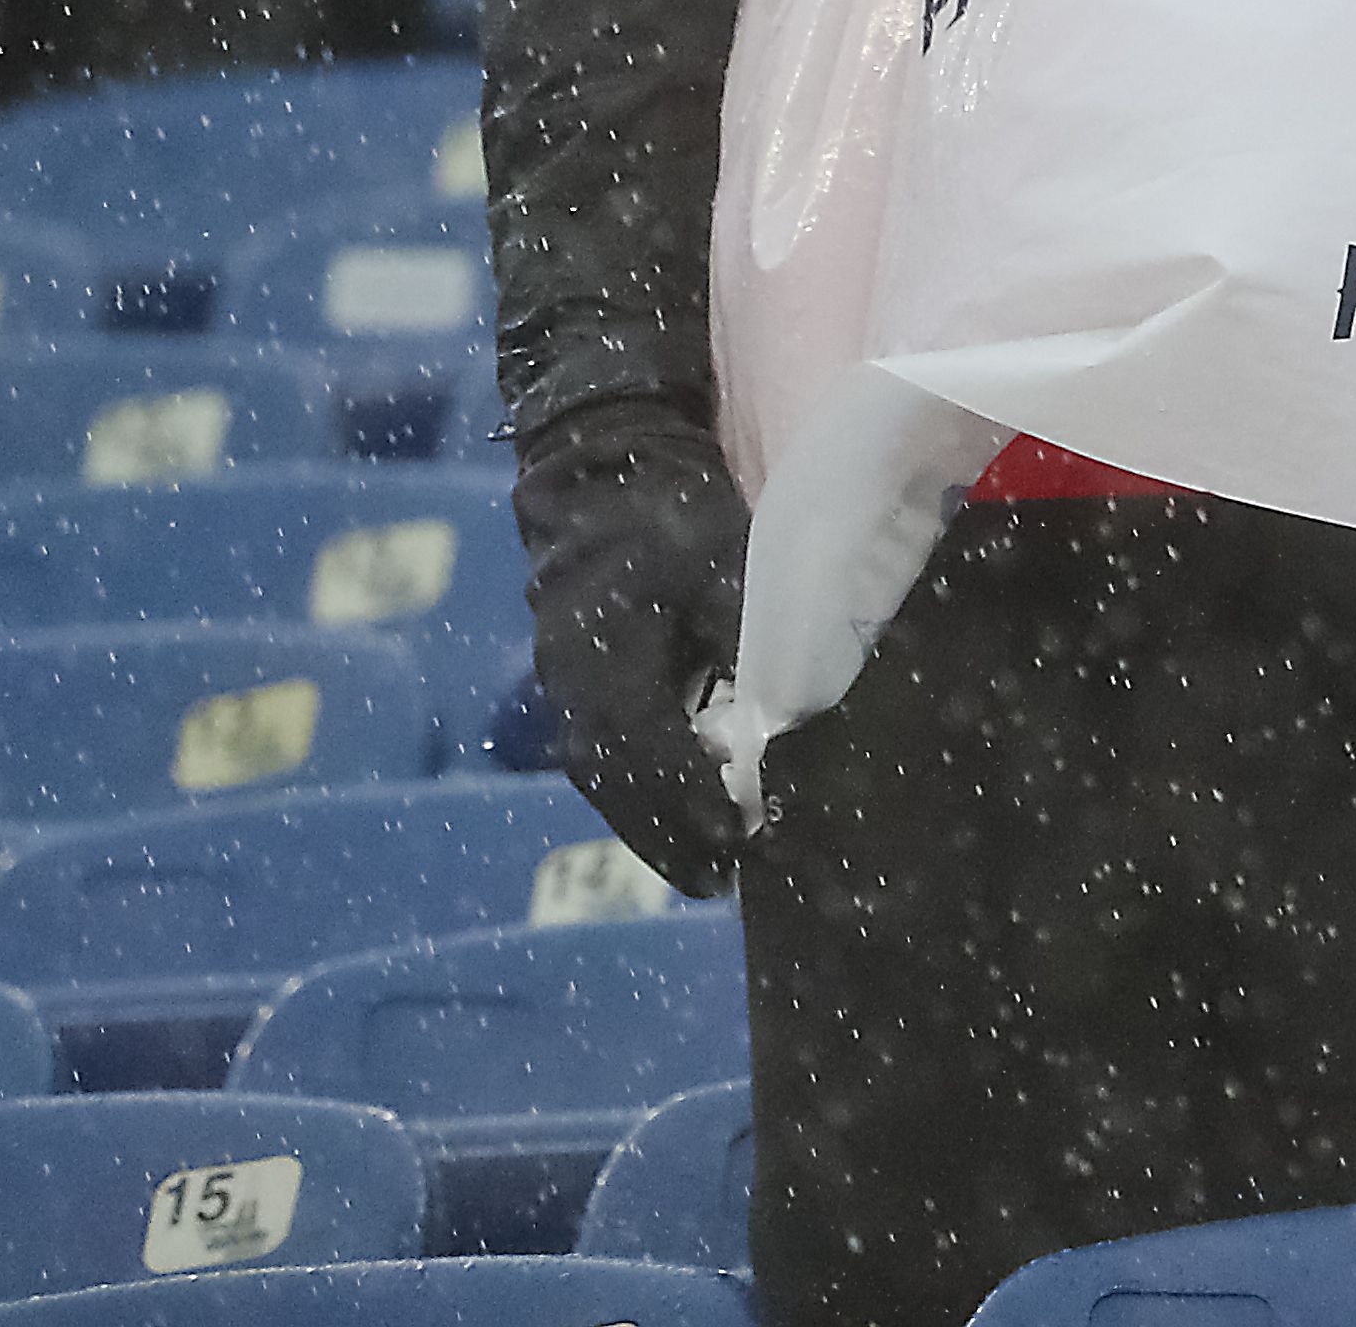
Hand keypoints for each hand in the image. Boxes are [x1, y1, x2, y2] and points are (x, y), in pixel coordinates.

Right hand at [515, 405, 749, 893]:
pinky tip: (677, 814)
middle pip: (620, 789)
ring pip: (607, 781)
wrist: (599, 473)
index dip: (694, 807)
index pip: (650, 760)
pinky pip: (606, 758)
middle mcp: (573, 695)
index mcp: (604, 670)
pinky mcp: (575, 684)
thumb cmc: (666, 519)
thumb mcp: (721, 569)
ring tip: (705, 867)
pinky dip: (640, 792)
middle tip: (722, 883)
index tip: (738, 844)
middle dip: (670, 838)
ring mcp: (565, 693)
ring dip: (652, 824)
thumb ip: (751, 642)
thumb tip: (791, 708)